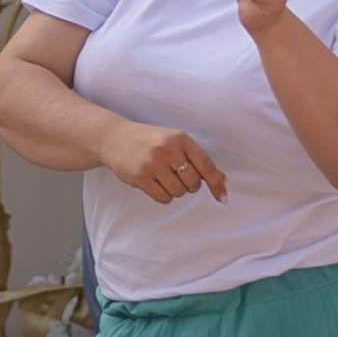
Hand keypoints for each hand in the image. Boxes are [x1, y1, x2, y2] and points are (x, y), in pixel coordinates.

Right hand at [100, 116, 226, 205]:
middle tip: (176, 176)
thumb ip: (198, 159)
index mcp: (180, 138)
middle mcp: (168, 149)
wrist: (114, 138)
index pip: (206, 165)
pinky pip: (163, 198)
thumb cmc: (148, 141)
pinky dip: (163, 197)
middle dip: (189, 186)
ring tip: (163, 178)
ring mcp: (153, 163)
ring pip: (178, 192)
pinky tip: (155, 185)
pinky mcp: (140, 176)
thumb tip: (223, 178)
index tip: (222, 198)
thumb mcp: (174, 142)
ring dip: (175, 191)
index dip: (216, 184)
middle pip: (193, 183)